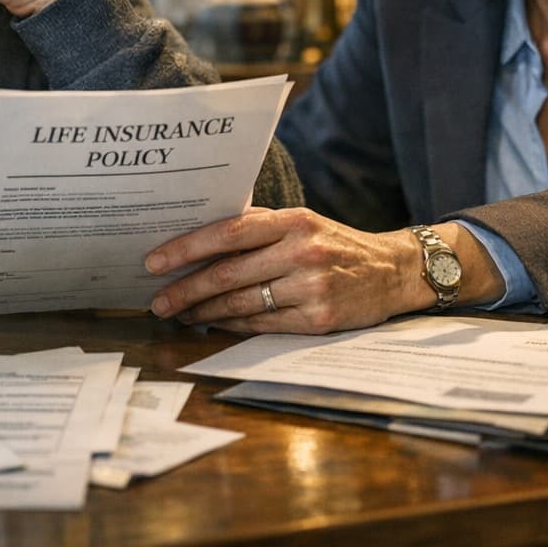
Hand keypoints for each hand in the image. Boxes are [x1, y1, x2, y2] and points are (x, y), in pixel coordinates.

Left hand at [143, 207, 431, 333]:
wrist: (393, 271)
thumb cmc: (334, 243)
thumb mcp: (303, 221)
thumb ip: (258, 225)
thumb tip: (199, 237)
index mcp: (294, 221)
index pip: (228, 232)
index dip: (186, 247)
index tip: (154, 261)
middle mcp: (302, 252)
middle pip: (227, 274)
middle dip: (185, 289)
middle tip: (158, 301)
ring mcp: (311, 288)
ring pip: (240, 304)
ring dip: (202, 312)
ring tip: (178, 314)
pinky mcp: (318, 319)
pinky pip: (261, 325)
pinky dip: (231, 325)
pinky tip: (211, 324)